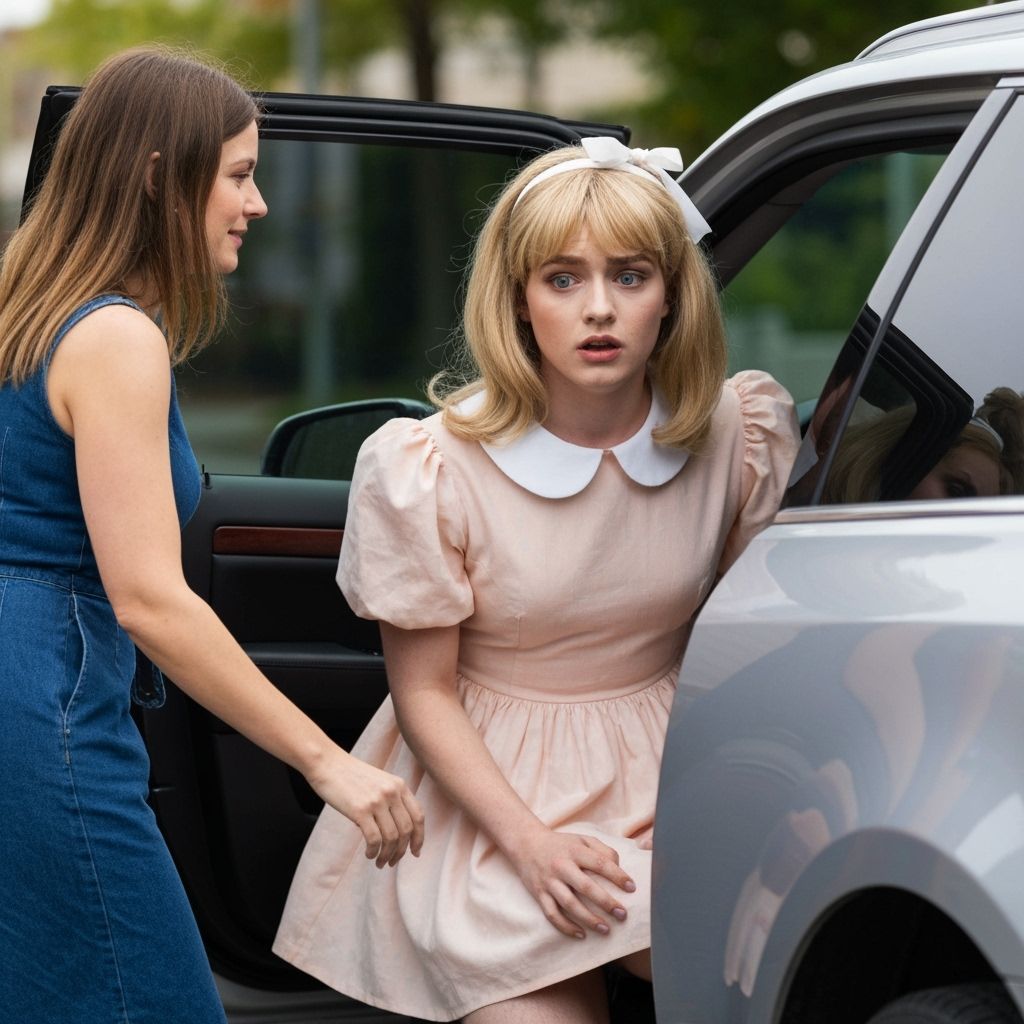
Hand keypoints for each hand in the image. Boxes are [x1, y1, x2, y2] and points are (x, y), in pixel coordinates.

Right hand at [307, 746, 424, 867]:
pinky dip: (374, 851)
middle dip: (402, 851)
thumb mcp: (379, 782)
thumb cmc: (350, 775)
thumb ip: (391, 800)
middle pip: (406, 830)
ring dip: (387, 855)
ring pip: (392, 837)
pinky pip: (374, 839)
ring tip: (379, 862)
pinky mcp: (360, 810)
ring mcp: (377, 800)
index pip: (418, 816)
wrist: (327, 763)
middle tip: (392, 862)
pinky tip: (369, 854)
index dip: (419, 838)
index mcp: (399, 785)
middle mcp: (392, 792)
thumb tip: (397, 832)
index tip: (415, 852)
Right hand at [509, 828, 636, 939]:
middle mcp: (562, 866)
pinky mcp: (539, 894)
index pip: (600, 863)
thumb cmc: (561, 844)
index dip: (617, 876)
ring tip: (606, 929)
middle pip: (586, 887)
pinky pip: (552, 914)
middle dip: (606, 902)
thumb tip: (619, 868)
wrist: (525, 843)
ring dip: (589, 919)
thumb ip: (602, 850)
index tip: (632, 888)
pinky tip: (581, 934)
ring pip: (569, 904)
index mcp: (575, 850)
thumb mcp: (582, 839)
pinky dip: (566, 926)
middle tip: (623, 914)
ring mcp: (549, 881)